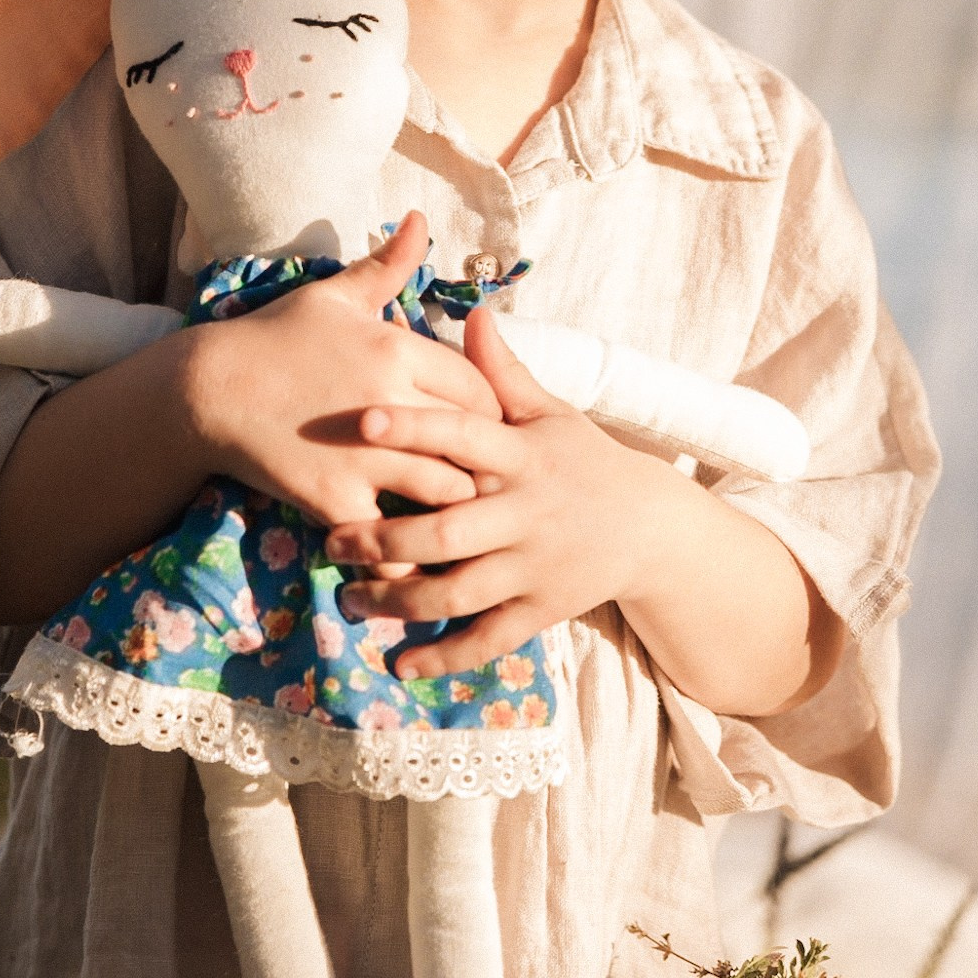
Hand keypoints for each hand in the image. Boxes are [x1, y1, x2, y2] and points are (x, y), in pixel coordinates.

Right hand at [182, 211, 502, 533]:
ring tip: (462, 514)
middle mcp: (389, 403)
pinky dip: (406, 550)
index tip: (484, 424)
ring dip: (456, 503)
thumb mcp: (333, 297)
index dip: (489, 409)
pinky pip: (392, 535)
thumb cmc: (274, 337)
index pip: (478, 386)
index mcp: (397, 350)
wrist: (209, 391)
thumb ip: (387, 266)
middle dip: (485, 460)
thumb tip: (423, 220)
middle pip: (474, 440)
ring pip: (446, 490)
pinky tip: (411, 551)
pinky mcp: (337, 500)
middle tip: (487, 475)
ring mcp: (365, 456)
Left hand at [322, 305, 674, 676]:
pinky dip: (444, 656)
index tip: (360, 420)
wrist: (649, 528)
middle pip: (447, 532)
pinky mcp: (541, 610)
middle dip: (383, 540)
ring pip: (458, 592)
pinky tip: (400, 664)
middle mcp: (526, 514)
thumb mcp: (550, 414)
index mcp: (522, 456)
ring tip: (348, 600)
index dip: (413, 428)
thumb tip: (473, 313)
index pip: (462, 437)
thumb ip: (503, 374)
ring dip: (398, 602)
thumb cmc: (582, 459)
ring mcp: (534, 567)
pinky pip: (488, 639)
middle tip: (329, 541)